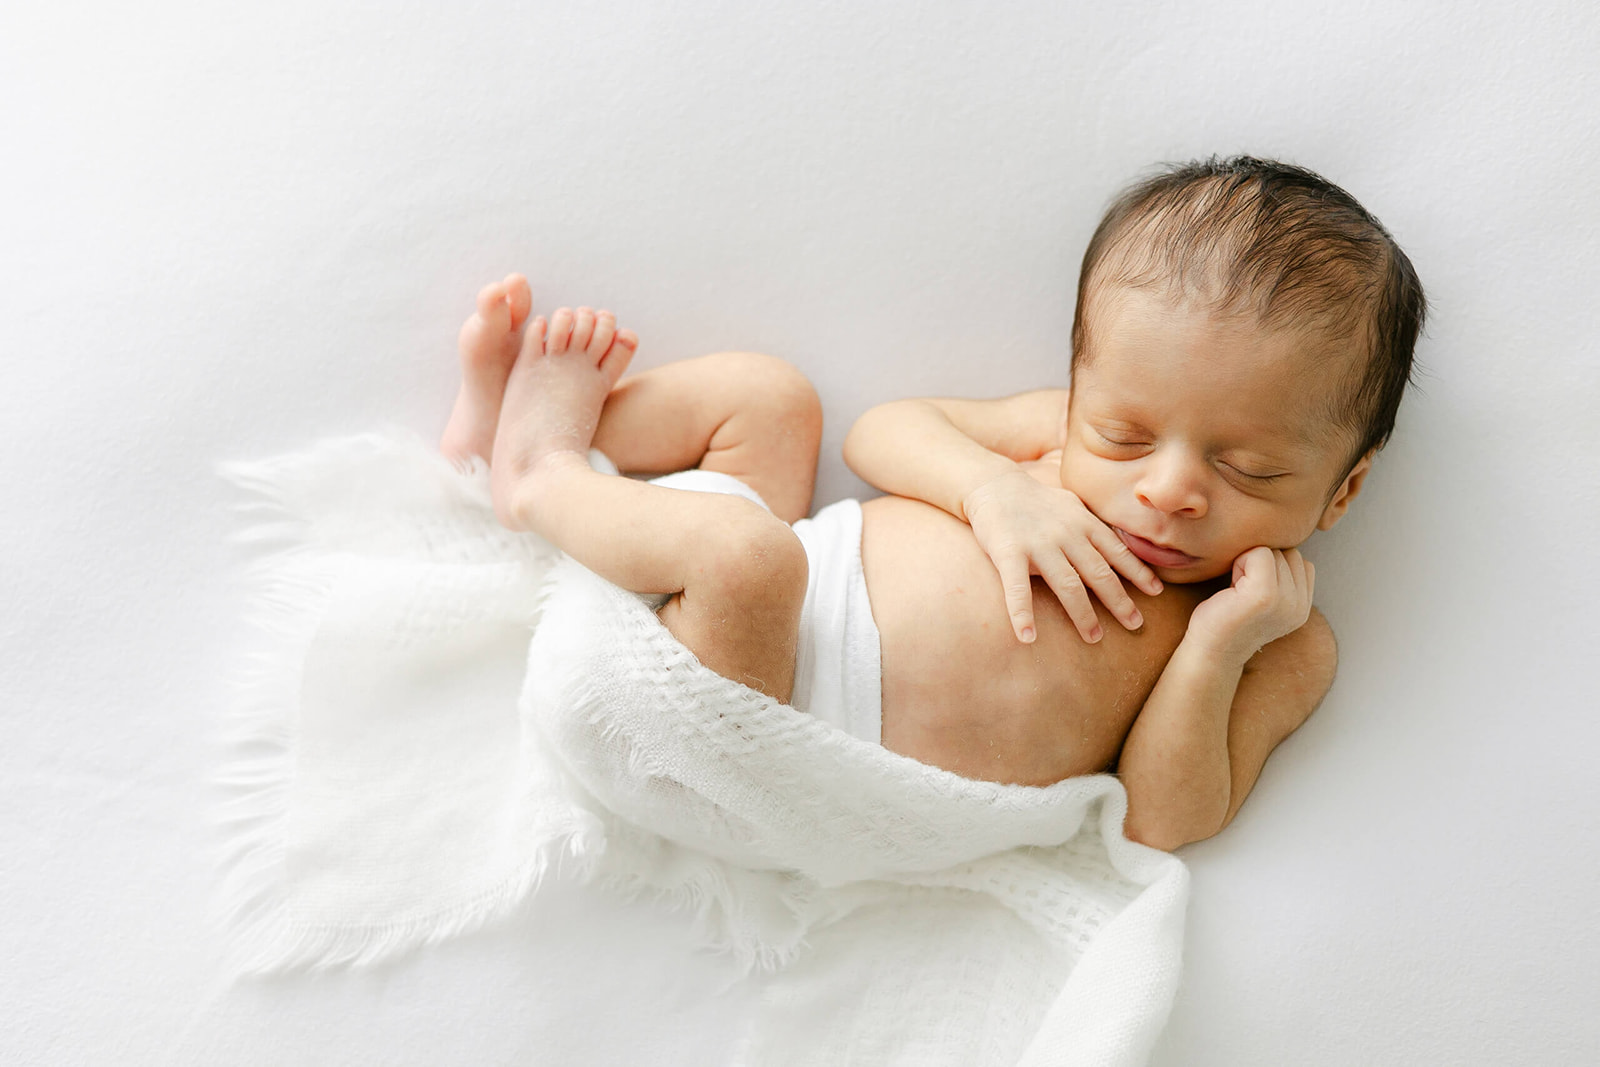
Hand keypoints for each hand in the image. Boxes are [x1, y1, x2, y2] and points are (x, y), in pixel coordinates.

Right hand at [961, 469, 1163, 643]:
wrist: (993, 485)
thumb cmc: (1035, 501)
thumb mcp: (1071, 506)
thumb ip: (1092, 526)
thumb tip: (1118, 545)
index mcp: (1082, 523)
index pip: (1116, 551)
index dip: (1138, 572)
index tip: (1157, 592)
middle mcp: (1066, 534)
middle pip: (1099, 573)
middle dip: (1120, 601)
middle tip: (1136, 625)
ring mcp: (1037, 544)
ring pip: (1067, 584)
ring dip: (1083, 614)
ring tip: (1094, 638)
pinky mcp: (1008, 553)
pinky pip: (1017, 588)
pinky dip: (1022, 614)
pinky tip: (1028, 637)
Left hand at [1187, 546, 1314, 663]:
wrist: (1209, 652)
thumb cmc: (1226, 619)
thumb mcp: (1264, 598)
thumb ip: (1281, 577)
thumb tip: (1280, 536)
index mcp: (1303, 607)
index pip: (1299, 560)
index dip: (1270, 566)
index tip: (1249, 589)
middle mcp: (1300, 606)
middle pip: (1288, 552)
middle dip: (1260, 562)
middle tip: (1240, 590)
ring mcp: (1286, 601)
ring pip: (1275, 551)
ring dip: (1249, 562)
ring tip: (1237, 590)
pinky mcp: (1265, 595)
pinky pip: (1260, 553)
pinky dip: (1241, 562)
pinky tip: (1231, 587)